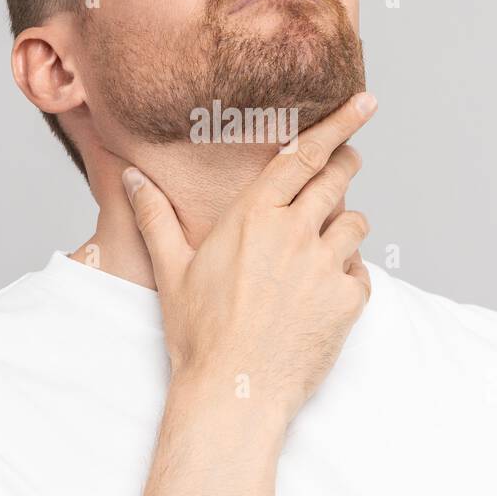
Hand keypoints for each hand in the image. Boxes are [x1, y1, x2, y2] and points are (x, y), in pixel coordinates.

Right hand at [124, 91, 376, 425]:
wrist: (232, 392)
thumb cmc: (198, 333)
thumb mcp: (172, 269)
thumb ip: (155, 216)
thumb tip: (132, 177)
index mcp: (254, 216)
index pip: (304, 155)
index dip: (338, 124)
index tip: (365, 103)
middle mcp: (295, 231)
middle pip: (338, 178)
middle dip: (347, 163)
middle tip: (348, 161)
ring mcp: (325, 266)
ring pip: (356, 224)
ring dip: (345, 228)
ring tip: (322, 250)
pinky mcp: (348, 301)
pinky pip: (361, 274)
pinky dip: (349, 278)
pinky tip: (322, 297)